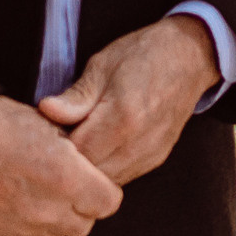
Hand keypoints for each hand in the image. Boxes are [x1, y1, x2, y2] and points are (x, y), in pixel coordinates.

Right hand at [0, 96, 121, 235]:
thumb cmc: (0, 122)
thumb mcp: (50, 123)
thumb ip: (76, 151)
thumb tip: (89, 163)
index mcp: (67, 178)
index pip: (109, 202)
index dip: (104, 188)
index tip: (94, 178)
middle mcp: (49, 209)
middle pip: (86, 224)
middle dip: (82, 206)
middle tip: (68, 184)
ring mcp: (25, 226)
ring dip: (57, 220)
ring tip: (42, 194)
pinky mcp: (2, 234)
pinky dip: (31, 228)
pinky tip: (21, 203)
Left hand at [37, 15, 220, 184]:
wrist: (190, 57)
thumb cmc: (142, 54)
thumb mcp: (102, 65)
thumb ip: (76, 96)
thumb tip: (46, 111)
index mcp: (122, 116)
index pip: (76, 152)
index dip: (56, 146)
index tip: (46, 132)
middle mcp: (138, 142)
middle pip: (90, 173)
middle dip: (70, 161)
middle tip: (57, 139)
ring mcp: (149, 155)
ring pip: (106, 181)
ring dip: (88, 167)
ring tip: (77, 142)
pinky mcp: (155, 159)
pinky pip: (122, 176)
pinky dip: (105, 168)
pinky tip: (97, 147)